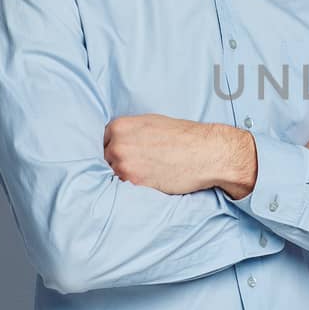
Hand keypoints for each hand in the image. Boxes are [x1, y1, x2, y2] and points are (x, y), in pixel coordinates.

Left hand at [103, 115, 233, 194]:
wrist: (206, 152)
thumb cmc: (184, 136)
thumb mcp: (151, 122)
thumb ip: (129, 131)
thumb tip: (117, 141)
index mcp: (119, 127)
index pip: (102, 141)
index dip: (112, 148)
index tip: (122, 154)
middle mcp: (117, 145)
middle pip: (104, 159)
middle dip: (117, 163)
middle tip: (137, 164)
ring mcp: (124, 166)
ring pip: (113, 175)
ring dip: (124, 176)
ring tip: (144, 172)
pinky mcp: (135, 184)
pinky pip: (124, 188)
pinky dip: (133, 186)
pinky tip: (149, 180)